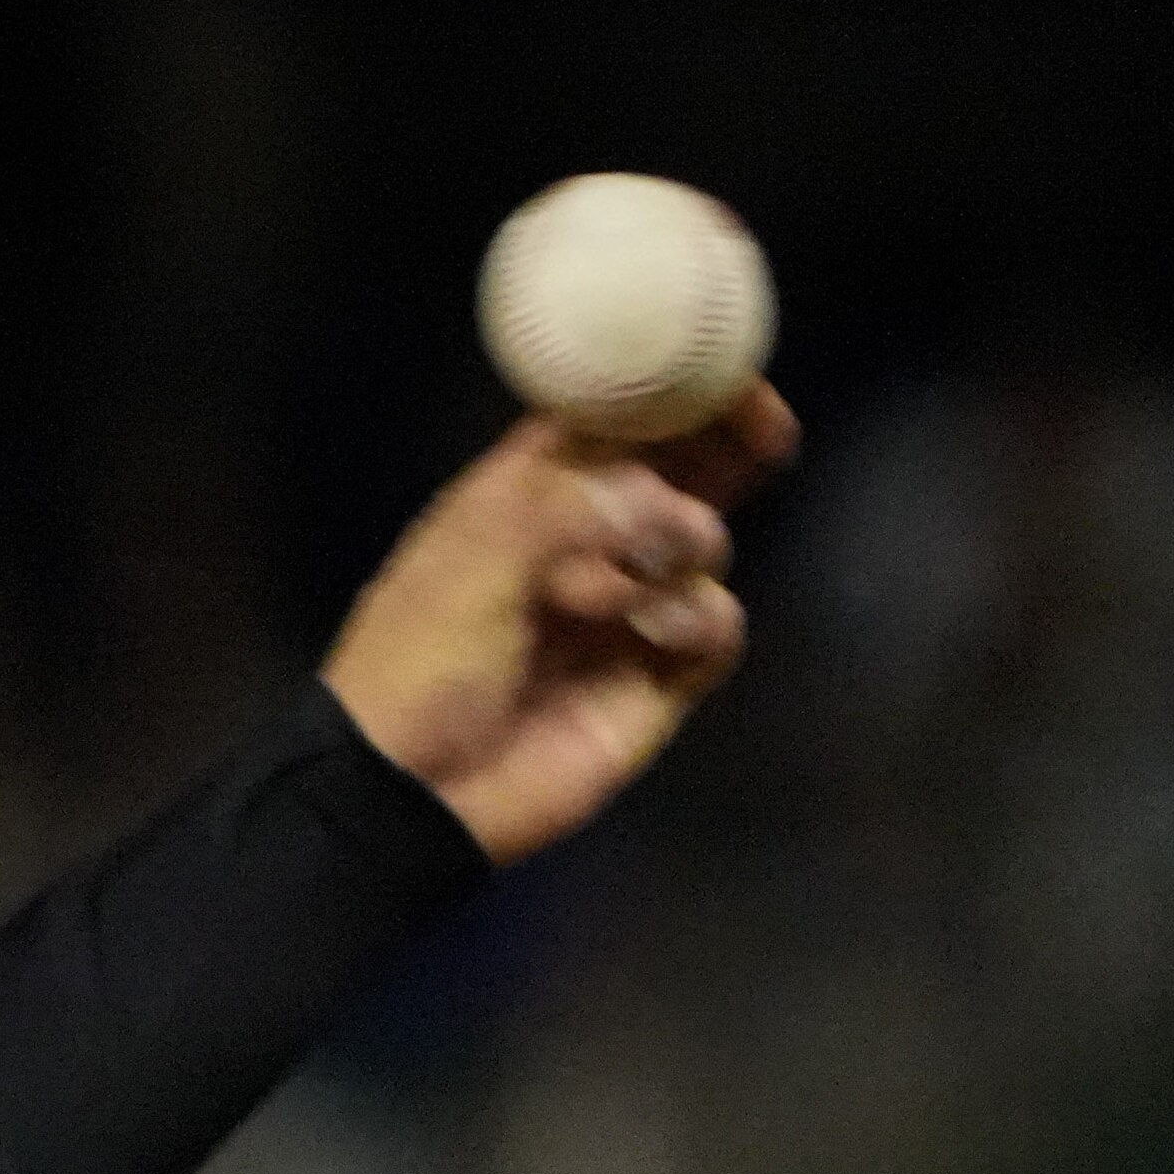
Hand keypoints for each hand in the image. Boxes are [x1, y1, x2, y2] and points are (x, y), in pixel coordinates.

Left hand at [320, 382, 800, 866]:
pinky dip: (700, 617)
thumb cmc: (418, 667)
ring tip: (612, 594)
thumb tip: (666, 500)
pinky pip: (714, 624)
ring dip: (677, 548)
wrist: (410, 796)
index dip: (668, 393)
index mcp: (521, 499)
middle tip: (763, 435)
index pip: (610, 423)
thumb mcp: (473, 561)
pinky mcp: (654, 677)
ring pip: (701, 544)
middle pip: (675, 473)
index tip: (724, 377)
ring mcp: (622, 612)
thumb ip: (568, 507)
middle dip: (721, 449)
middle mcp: (581, 545)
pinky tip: (660, 631)